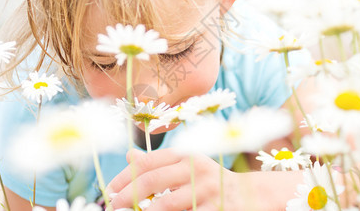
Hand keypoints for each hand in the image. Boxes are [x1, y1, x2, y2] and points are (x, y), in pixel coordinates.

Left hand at [107, 148, 253, 210]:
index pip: (148, 162)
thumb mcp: (187, 165)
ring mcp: (207, 190)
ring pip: (166, 204)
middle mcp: (196, 168)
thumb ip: (159, 162)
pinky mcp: (217, 209)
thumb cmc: (210, 180)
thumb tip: (129, 156)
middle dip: (127, 196)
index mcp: (186, 155)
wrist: (250, 194)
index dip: (124, 177)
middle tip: (113, 206)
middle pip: (153, 181)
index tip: (109, 190)